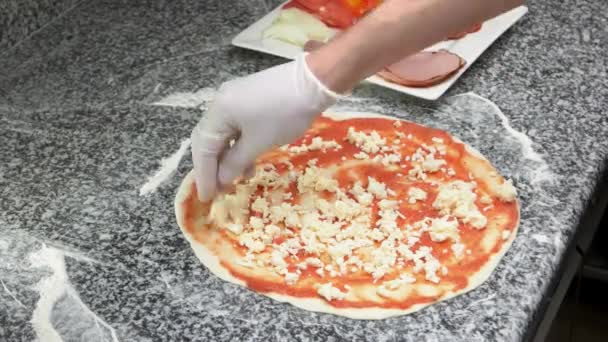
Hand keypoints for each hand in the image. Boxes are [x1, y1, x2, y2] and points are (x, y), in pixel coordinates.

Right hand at [191, 55, 338, 201]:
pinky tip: (248, 165)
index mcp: (218, 111)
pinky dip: (239, 147)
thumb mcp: (259, 143)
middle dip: (212, 167)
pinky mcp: (249, 100)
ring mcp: (235, 99)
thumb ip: (235, 163)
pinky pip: (237, 128)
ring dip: (227, 159)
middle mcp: (220, 102)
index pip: (203, 148)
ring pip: (224, 135)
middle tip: (216, 191)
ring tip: (234, 182)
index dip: (204, 175)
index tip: (207, 198)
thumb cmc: (284, 114)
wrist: (314, 82)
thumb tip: (222, 180)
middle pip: (208, 140)